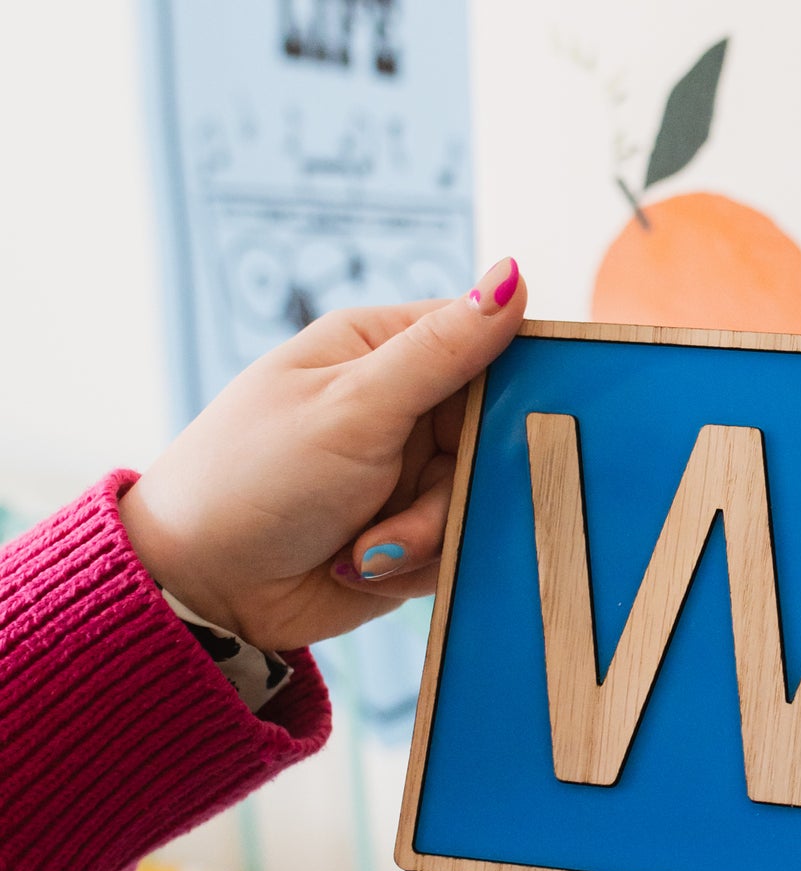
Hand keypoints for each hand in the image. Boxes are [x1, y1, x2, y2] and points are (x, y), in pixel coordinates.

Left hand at [119, 256, 527, 651]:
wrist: (208, 586)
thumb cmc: (256, 478)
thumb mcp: (356, 407)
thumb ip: (443, 351)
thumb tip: (511, 276)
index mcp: (382, 351)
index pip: (485, 342)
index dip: (513, 379)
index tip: (515, 419)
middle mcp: (400, 409)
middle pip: (490, 435)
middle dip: (456, 484)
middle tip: (407, 506)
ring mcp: (406, 474)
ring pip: (477, 500)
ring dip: (426, 534)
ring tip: (365, 547)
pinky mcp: (412, 534)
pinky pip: (458, 547)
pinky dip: (417, 565)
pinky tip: (363, 564)